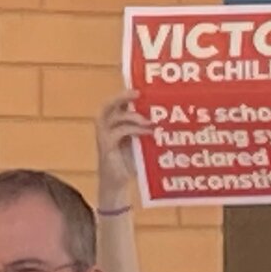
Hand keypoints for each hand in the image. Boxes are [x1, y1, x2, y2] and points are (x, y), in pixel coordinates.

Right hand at [97, 89, 150, 211]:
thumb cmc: (129, 163)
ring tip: (149, 119)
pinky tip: (148, 132)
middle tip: (137, 93)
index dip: (125, 93)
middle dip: (121, 96)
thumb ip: (145, 128)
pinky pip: (118, 132)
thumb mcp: (139, 142)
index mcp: (112, 123)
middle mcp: (104, 127)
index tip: (142, 86)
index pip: (116, 103)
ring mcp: (103, 137)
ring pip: (113, 117)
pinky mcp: (106, 148)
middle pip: (107, 105)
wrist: (118, 185)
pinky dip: (134, 129)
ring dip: (132, 115)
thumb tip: (166, 116)